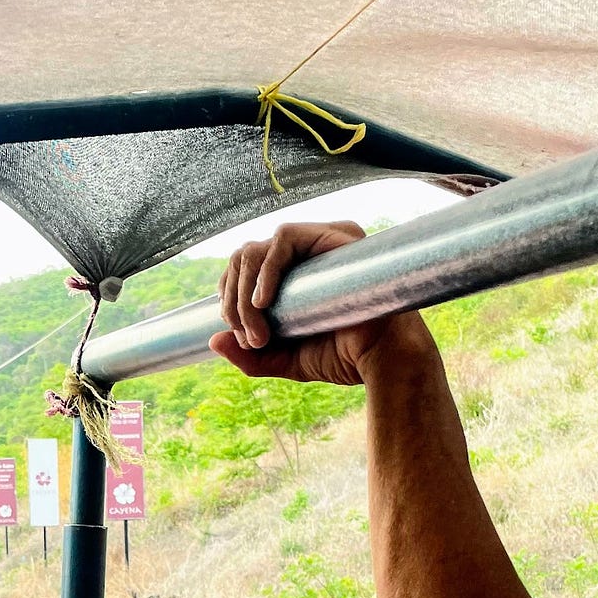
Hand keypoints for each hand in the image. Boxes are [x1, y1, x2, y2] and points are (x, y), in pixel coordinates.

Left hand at [211, 222, 433, 385]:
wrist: (384, 362)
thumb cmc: (344, 358)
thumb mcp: (286, 360)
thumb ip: (251, 355)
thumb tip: (213, 341)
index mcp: (294, 275)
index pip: (244, 269)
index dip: (229, 298)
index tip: (242, 338)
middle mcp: (305, 253)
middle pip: (244, 257)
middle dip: (233, 301)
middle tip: (251, 339)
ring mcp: (319, 240)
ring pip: (257, 249)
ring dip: (245, 294)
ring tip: (259, 331)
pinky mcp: (333, 235)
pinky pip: (283, 238)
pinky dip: (266, 270)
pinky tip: (263, 302)